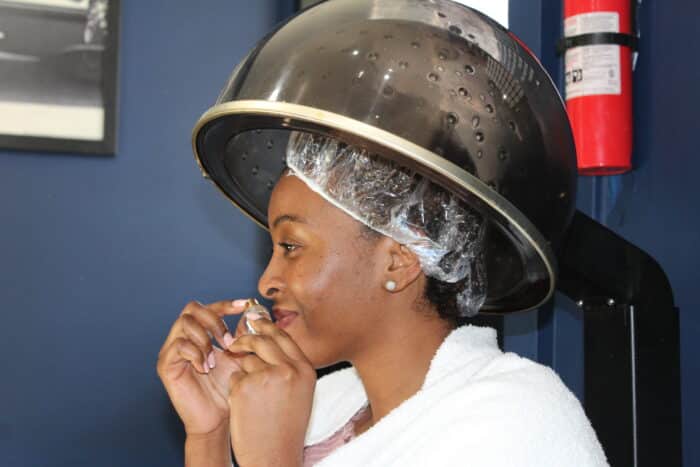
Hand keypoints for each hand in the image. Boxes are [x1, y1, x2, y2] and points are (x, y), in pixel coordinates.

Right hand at [157, 299, 249, 435]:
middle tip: (228, 341)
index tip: (244, 305)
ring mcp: (171, 350)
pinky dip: (196, 354)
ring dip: (205, 339)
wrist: (218, 418)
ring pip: (184, 324)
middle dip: (213, 320)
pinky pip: (179, 346)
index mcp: (200, 334)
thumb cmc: (229, 389)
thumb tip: (253, 313)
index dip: (225, 304)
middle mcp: (182, 337)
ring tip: (215, 361)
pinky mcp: (165, 365)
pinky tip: (206, 369)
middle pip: (192, 308)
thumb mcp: (240, 357)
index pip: (207, 308)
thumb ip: (244, 336)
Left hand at [226, 315, 315, 466]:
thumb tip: (269, 339)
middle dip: (246, 339)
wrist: (273, 456)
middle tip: (235, 342)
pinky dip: (235, 389)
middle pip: (263, 340)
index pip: (284, 337)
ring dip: (243, 372)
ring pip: (246, 359)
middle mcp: (288, 369)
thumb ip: (289, 366)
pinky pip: (235, 377)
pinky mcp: (244, 387)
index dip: (267, 327)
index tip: (255, 322)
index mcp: (305, 369)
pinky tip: (244, 407)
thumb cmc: (286, 428)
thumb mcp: (299, 393)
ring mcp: (265, 377)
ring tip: (252, 398)